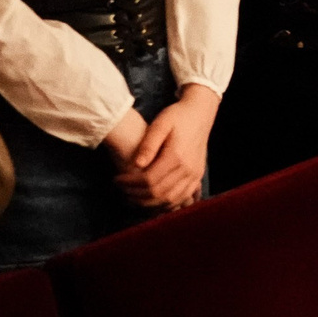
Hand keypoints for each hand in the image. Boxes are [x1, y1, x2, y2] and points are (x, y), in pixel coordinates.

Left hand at [114, 86, 218, 210]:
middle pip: (159, 193)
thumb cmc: (177, 116)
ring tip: (133, 196)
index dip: (130, 183)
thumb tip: (137, 164)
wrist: (200, 113)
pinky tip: (153, 200)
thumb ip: (149, 144)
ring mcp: (195, 174)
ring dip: (149, 203)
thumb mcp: (161, 123)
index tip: (117, 180)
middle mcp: (188, 169)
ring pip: (170, 200)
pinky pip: (182, 198)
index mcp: (176, 156)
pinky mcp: (198, 176)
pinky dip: (166, 204)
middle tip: (121, 190)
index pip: (150, 180)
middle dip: (136, 195)